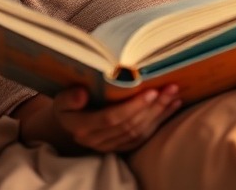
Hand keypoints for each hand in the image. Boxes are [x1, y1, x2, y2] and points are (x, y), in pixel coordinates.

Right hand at [14, 86, 181, 154]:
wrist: (68, 122)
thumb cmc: (68, 104)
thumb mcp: (61, 98)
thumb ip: (70, 97)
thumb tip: (82, 94)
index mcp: (82, 127)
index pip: (111, 118)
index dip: (132, 107)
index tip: (150, 92)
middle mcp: (96, 141)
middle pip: (130, 125)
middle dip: (153, 107)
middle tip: (169, 89)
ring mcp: (110, 146)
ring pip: (139, 132)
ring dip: (160, 113)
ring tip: (174, 95)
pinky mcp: (121, 147)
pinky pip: (143, 137)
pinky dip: (159, 122)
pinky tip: (172, 107)